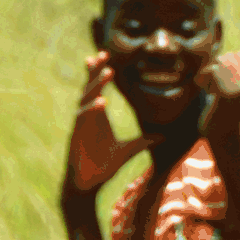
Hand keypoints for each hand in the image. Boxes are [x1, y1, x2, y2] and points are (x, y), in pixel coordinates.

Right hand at [62, 54, 149, 197]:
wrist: (88, 185)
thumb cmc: (103, 166)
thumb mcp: (128, 151)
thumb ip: (143, 141)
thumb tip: (162, 136)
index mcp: (98, 117)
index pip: (98, 89)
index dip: (100, 73)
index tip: (106, 56)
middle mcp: (88, 117)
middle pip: (89, 88)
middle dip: (96, 71)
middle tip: (103, 54)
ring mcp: (82, 126)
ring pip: (86, 99)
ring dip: (96, 86)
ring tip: (108, 72)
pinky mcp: (77, 136)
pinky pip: (82, 118)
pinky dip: (91, 109)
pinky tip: (101, 102)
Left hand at [201, 49, 239, 137]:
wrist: (222, 134)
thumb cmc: (232, 111)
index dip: (225, 63)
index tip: (222, 79)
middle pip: (228, 57)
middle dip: (216, 67)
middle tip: (213, 85)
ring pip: (219, 62)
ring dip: (208, 73)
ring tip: (209, 88)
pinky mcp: (226, 93)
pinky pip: (212, 71)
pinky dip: (203, 79)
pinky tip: (205, 91)